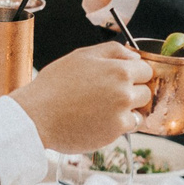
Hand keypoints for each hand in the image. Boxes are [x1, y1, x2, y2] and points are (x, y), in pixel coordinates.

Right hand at [9, 43, 155, 151]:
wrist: (37, 116)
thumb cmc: (54, 85)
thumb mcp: (82, 56)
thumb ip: (113, 51)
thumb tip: (135, 55)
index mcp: (119, 70)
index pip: (146, 70)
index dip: (135, 73)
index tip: (123, 79)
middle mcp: (125, 92)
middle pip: (145, 92)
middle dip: (132, 92)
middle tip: (108, 95)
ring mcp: (121, 114)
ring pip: (140, 111)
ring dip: (127, 110)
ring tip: (102, 109)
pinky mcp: (115, 133)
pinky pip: (128, 127)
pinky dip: (117, 125)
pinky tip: (98, 120)